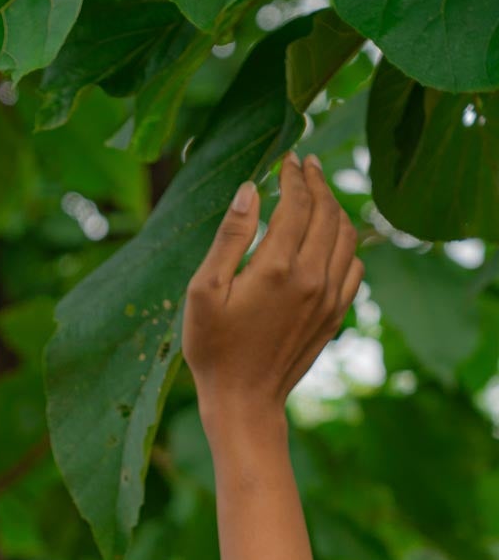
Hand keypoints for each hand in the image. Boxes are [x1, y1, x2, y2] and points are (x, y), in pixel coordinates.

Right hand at [182, 152, 362, 445]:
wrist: (244, 401)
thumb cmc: (213, 348)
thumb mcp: (204, 291)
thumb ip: (230, 237)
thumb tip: (250, 189)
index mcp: (278, 266)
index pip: (297, 203)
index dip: (294, 175)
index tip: (287, 158)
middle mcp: (312, 276)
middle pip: (328, 212)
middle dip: (317, 182)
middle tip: (306, 164)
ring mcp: (330, 296)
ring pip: (347, 235)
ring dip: (336, 208)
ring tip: (320, 194)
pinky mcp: (336, 314)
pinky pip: (355, 265)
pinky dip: (348, 243)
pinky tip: (331, 239)